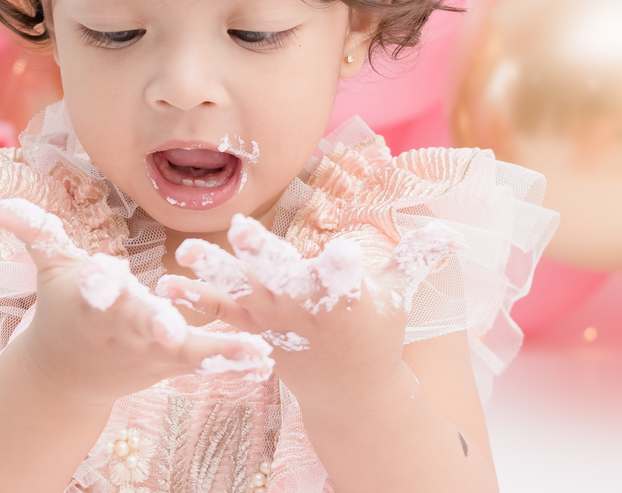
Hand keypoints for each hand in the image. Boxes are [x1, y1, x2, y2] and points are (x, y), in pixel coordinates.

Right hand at [0, 198, 274, 406]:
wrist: (64, 377)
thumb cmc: (63, 308)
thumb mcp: (51, 268)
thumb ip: (36, 232)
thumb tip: (0, 204)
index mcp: (90, 300)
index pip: (91, 289)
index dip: (95, 283)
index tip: (100, 276)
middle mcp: (120, 328)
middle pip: (137, 324)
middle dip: (152, 324)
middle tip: (171, 326)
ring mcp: (147, 351)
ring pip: (181, 349)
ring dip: (215, 349)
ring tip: (253, 348)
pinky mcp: (169, 363)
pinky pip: (203, 361)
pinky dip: (232, 360)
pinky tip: (265, 358)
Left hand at [156, 215, 465, 401]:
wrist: (350, 391)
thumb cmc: (376, 332)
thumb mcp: (399, 295)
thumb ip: (418, 258)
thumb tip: (455, 232)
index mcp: (346, 297)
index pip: (348, 277)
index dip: (347, 266)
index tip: (345, 253)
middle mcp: (306, 308)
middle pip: (282, 277)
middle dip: (262, 255)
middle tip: (242, 229)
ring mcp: (274, 320)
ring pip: (239, 291)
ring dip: (211, 273)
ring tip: (184, 253)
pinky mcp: (252, 329)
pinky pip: (218, 315)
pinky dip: (194, 301)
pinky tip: (166, 285)